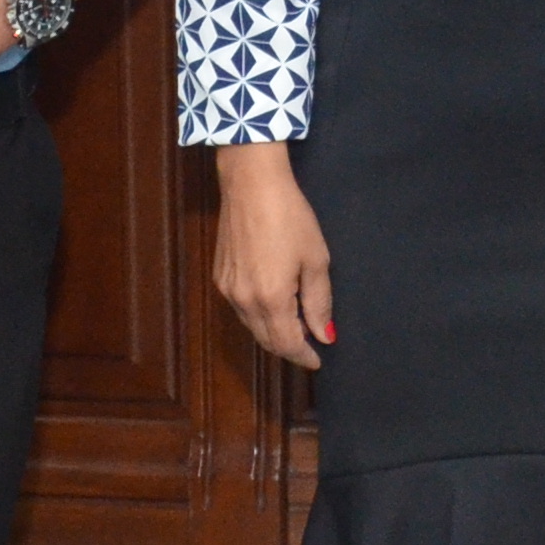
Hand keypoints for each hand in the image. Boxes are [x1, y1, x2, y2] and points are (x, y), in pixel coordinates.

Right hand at [213, 144, 335, 368]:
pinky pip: (241, 308)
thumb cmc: (289, 216)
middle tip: (310, 346)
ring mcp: (228, 289)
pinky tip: (275, 304)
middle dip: (289, 348)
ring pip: (252, 326)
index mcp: (271, 299)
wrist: (251, 184)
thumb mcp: (316, 260)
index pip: (287, 344)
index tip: (318, 360)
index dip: (304, 356)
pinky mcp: (220, 276)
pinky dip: (258, 315)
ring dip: (273, 333)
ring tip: (296, 325)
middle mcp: (244, 300)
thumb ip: (319, 302)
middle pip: (267, 340)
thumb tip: (324, 334)